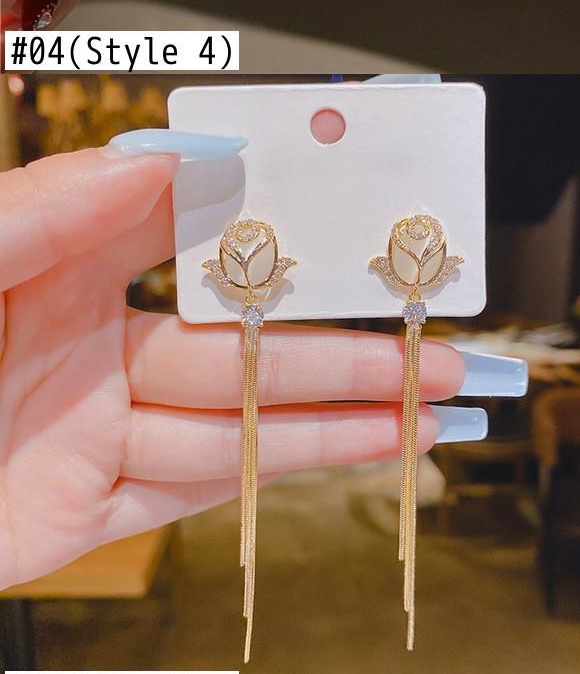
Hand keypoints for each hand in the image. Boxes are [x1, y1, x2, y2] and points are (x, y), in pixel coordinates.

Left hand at [0, 146, 468, 586]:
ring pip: (234, 425)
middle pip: (239, 348)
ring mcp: (87, 435)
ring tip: (422, 409)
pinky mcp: (80, 514)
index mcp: (53, 271)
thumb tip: (167, 159)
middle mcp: (80, 350)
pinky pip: (191, 492)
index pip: (182, 231)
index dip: (268, 222)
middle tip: (431, 342)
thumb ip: (55, 207)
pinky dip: (274, 475)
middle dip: (344, 349)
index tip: (353, 213)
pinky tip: (347, 452)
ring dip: (335, 418)